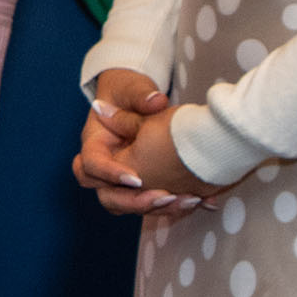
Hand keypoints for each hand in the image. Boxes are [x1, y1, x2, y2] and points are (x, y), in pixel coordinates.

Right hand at [74, 70, 201, 221]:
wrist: (134, 99)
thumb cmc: (126, 92)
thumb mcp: (130, 88)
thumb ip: (141, 95)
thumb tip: (156, 102)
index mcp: (95, 145)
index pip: (91, 165)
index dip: (110, 174)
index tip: (136, 178)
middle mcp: (106, 168)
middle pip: (107, 196)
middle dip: (134, 202)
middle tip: (163, 197)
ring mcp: (125, 180)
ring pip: (131, 205)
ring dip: (157, 208)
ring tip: (188, 200)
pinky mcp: (146, 184)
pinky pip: (155, 203)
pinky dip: (178, 205)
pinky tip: (205, 202)